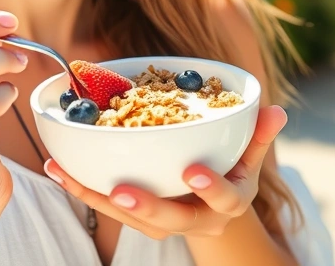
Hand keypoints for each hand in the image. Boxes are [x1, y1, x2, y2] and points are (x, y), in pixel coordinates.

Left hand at [44, 105, 287, 239]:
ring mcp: (165, 224)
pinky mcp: (138, 220)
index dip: (209, 186)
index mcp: (229, 202)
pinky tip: (57, 168)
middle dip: (146, 207)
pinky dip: (81, 188)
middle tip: (123, 192)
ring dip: (96, 196)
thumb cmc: (232, 170)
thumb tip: (278, 111)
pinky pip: (106, 206)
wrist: (212, 206)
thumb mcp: (250, 155)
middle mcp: (197, 220)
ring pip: (131, 217)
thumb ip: (259, 134)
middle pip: (171, 219)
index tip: (192, 170)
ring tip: (67, 174)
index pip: (223, 198)